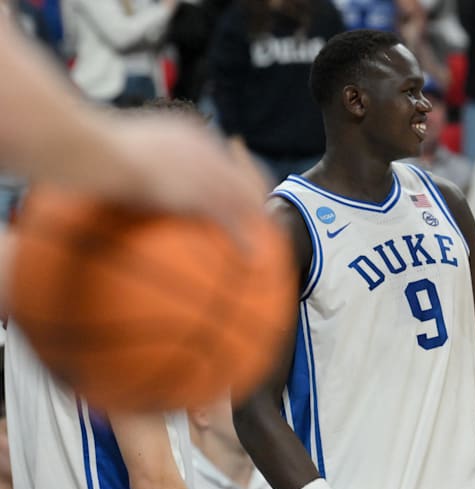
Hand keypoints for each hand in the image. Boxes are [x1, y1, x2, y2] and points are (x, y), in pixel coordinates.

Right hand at [107, 115, 268, 242]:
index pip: (223, 156)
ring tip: (265, 241)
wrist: (97, 152)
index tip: (238, 192)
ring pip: (242, 199)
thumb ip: (140, 153)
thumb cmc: (96, 151)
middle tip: (263, 218)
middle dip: (255, 198)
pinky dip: (241, 238)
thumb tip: (130, 166)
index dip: (235, 176)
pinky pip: (228, 220)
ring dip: (255, 221)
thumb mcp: (125, 143)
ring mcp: (203, 170)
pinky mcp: (198, 193)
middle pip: (242, 176)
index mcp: (189, 134)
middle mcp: (204, 148)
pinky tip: (250, 255)